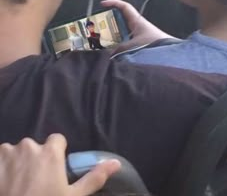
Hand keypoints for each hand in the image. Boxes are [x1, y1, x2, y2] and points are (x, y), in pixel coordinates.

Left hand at [0, 134, 120, 195]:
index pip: (57, 140)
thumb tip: (116, 162)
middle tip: (34, 183)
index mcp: (50, 152)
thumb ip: (94, 177)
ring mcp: (8, 151)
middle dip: (35, 159)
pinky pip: (1, 158)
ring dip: (17, 163)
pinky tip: (4, 183)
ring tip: (16, 185)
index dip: (56, 153)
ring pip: (16, 152)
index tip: (54, 169)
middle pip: (36, 147)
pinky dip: (2, 167)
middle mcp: (29, 146)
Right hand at [102, 0, 175, 53]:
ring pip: (122, 31)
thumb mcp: (134, 45)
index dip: (113, 3)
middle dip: (109, 21)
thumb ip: (119, 49)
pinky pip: (125, 41)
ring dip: (113, 35)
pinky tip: (113, 51)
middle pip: (120, 19)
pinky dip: (118, 44)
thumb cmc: (155, 44)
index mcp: (136, 20)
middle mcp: (137, 25)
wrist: (169, 53)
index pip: (124, 6)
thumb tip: (107, 53)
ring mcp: (139, 34)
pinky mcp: (140, 43)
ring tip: (102, 40)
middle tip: (98, 26)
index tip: (102, 4)